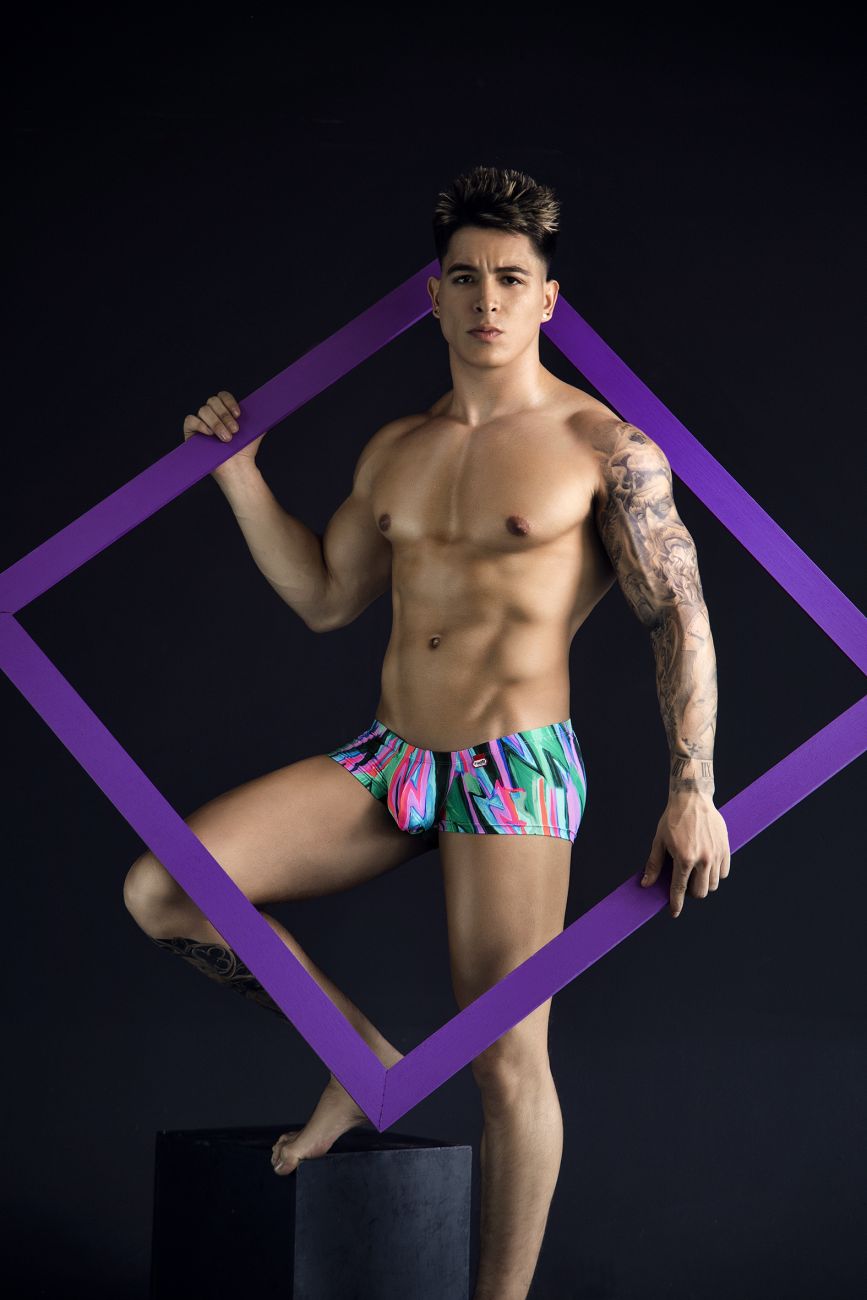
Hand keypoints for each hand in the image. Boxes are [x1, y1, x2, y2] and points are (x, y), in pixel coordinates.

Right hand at [182, 389, 265, 477]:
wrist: (238, 467)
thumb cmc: (245, 449)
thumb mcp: (257, 429)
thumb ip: (261, 415)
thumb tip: (272, 404)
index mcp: (225, 411)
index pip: (222, 396)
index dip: (229, 401)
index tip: (238, 414)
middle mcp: (212, 415)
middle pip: (212, 401)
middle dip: (224, 415)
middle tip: (235, 431)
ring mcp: (201, 423)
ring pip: (203, 410)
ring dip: (216, 423)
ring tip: (226, 438)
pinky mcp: (191, 433)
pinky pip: (190, 420)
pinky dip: (200, 424)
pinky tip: (209, 433)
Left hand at [640, 792, 730, 917]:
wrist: (692, 798)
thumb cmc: (672, 819)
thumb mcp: (659, 841)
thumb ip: (654, 864)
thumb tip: (646, 884)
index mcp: (684, 858)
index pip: (680, 889)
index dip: (676, 904)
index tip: (674, 913)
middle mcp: (703, 859)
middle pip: (700, 892)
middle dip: (690, 892)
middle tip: (684, 883)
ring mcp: (716, 854)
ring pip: (713, 884)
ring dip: (703, 883)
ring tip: (695, 873)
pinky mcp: (726, 848)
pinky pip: (723, 872)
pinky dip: (715, 874)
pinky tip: (706, 866)